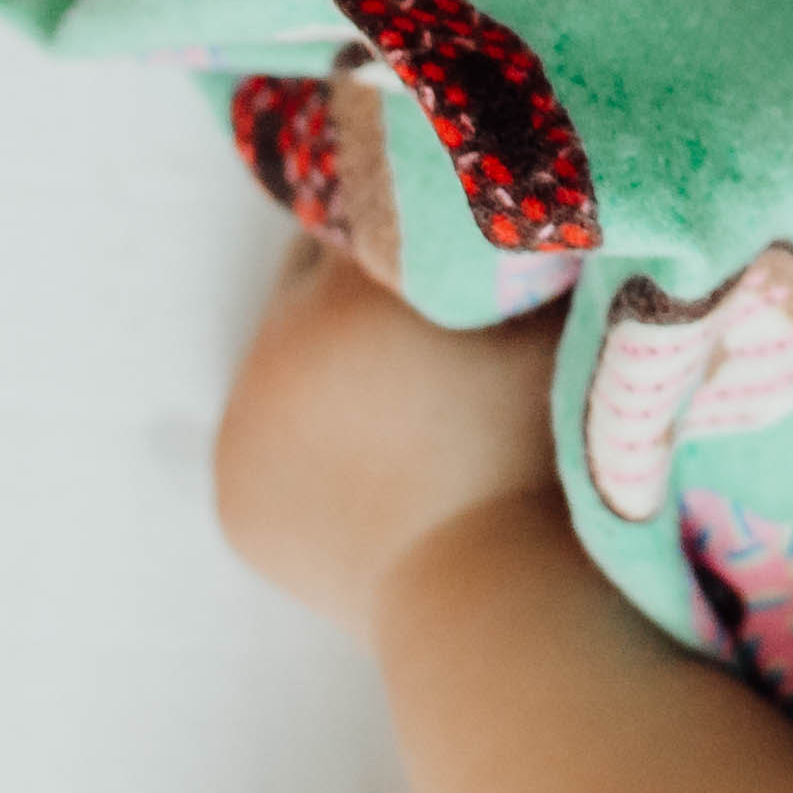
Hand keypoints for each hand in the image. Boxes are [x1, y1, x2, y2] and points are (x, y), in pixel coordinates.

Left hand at [212, 231, 565, 633]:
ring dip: (329, 345)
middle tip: (426, 268)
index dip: (417, 196)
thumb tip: (516, 187)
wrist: (496, 605)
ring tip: (401, 364)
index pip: (368, 196)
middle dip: (363, 264)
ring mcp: (243, 431)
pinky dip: (309, 422)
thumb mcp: (556, 315)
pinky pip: (270, 430)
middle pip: (311, 268)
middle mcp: (272, 351)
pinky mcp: (236, 501)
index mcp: (345, 294)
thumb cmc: (551, 451)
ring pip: (285, 351)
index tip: (450, 199)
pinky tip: (368, 436)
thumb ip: (519, 242)